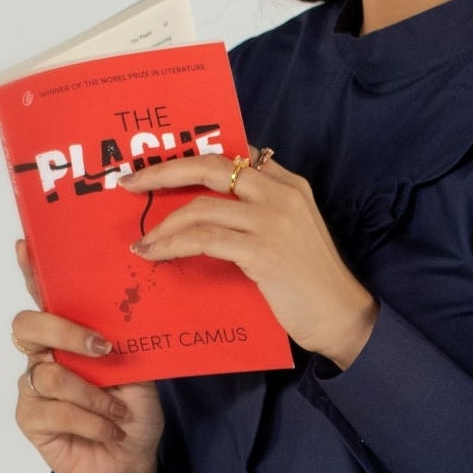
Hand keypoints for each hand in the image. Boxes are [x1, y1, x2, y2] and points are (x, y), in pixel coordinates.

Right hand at [9, 239, 164, 472]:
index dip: (32, 272)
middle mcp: (44, 354)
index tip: (25, 246)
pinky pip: (55, 411)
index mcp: (68, 335)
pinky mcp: (30, 418)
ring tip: (119, 411)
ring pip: (51, 375)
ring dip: (95, 395)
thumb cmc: (131, 411)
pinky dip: (92, 420)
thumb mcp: (137, 369)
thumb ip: (123, 340)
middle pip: (28, 325)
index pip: (46, 297)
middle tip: (102, 347)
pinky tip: (110, 429)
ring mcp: (33, 386)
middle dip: (64, 331)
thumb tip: (122, 310)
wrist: (131, 461)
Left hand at [118, 145, 376, 368]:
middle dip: (164, 173)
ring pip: (201, 208)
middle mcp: (281, 193)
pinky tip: (155, 255)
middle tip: (130, 184)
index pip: (233, 157)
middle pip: (211, 166)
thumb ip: (259, 215)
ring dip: (162, 225)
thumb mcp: (291, 234)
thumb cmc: (312, 283)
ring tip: (140, 242)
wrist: (343, 316)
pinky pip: (203, 239)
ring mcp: (272, 220)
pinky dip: (172, 246)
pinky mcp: (262, 251)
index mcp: (289, 184)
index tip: (159, 171)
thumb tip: (207, 215)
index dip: (191, 159)